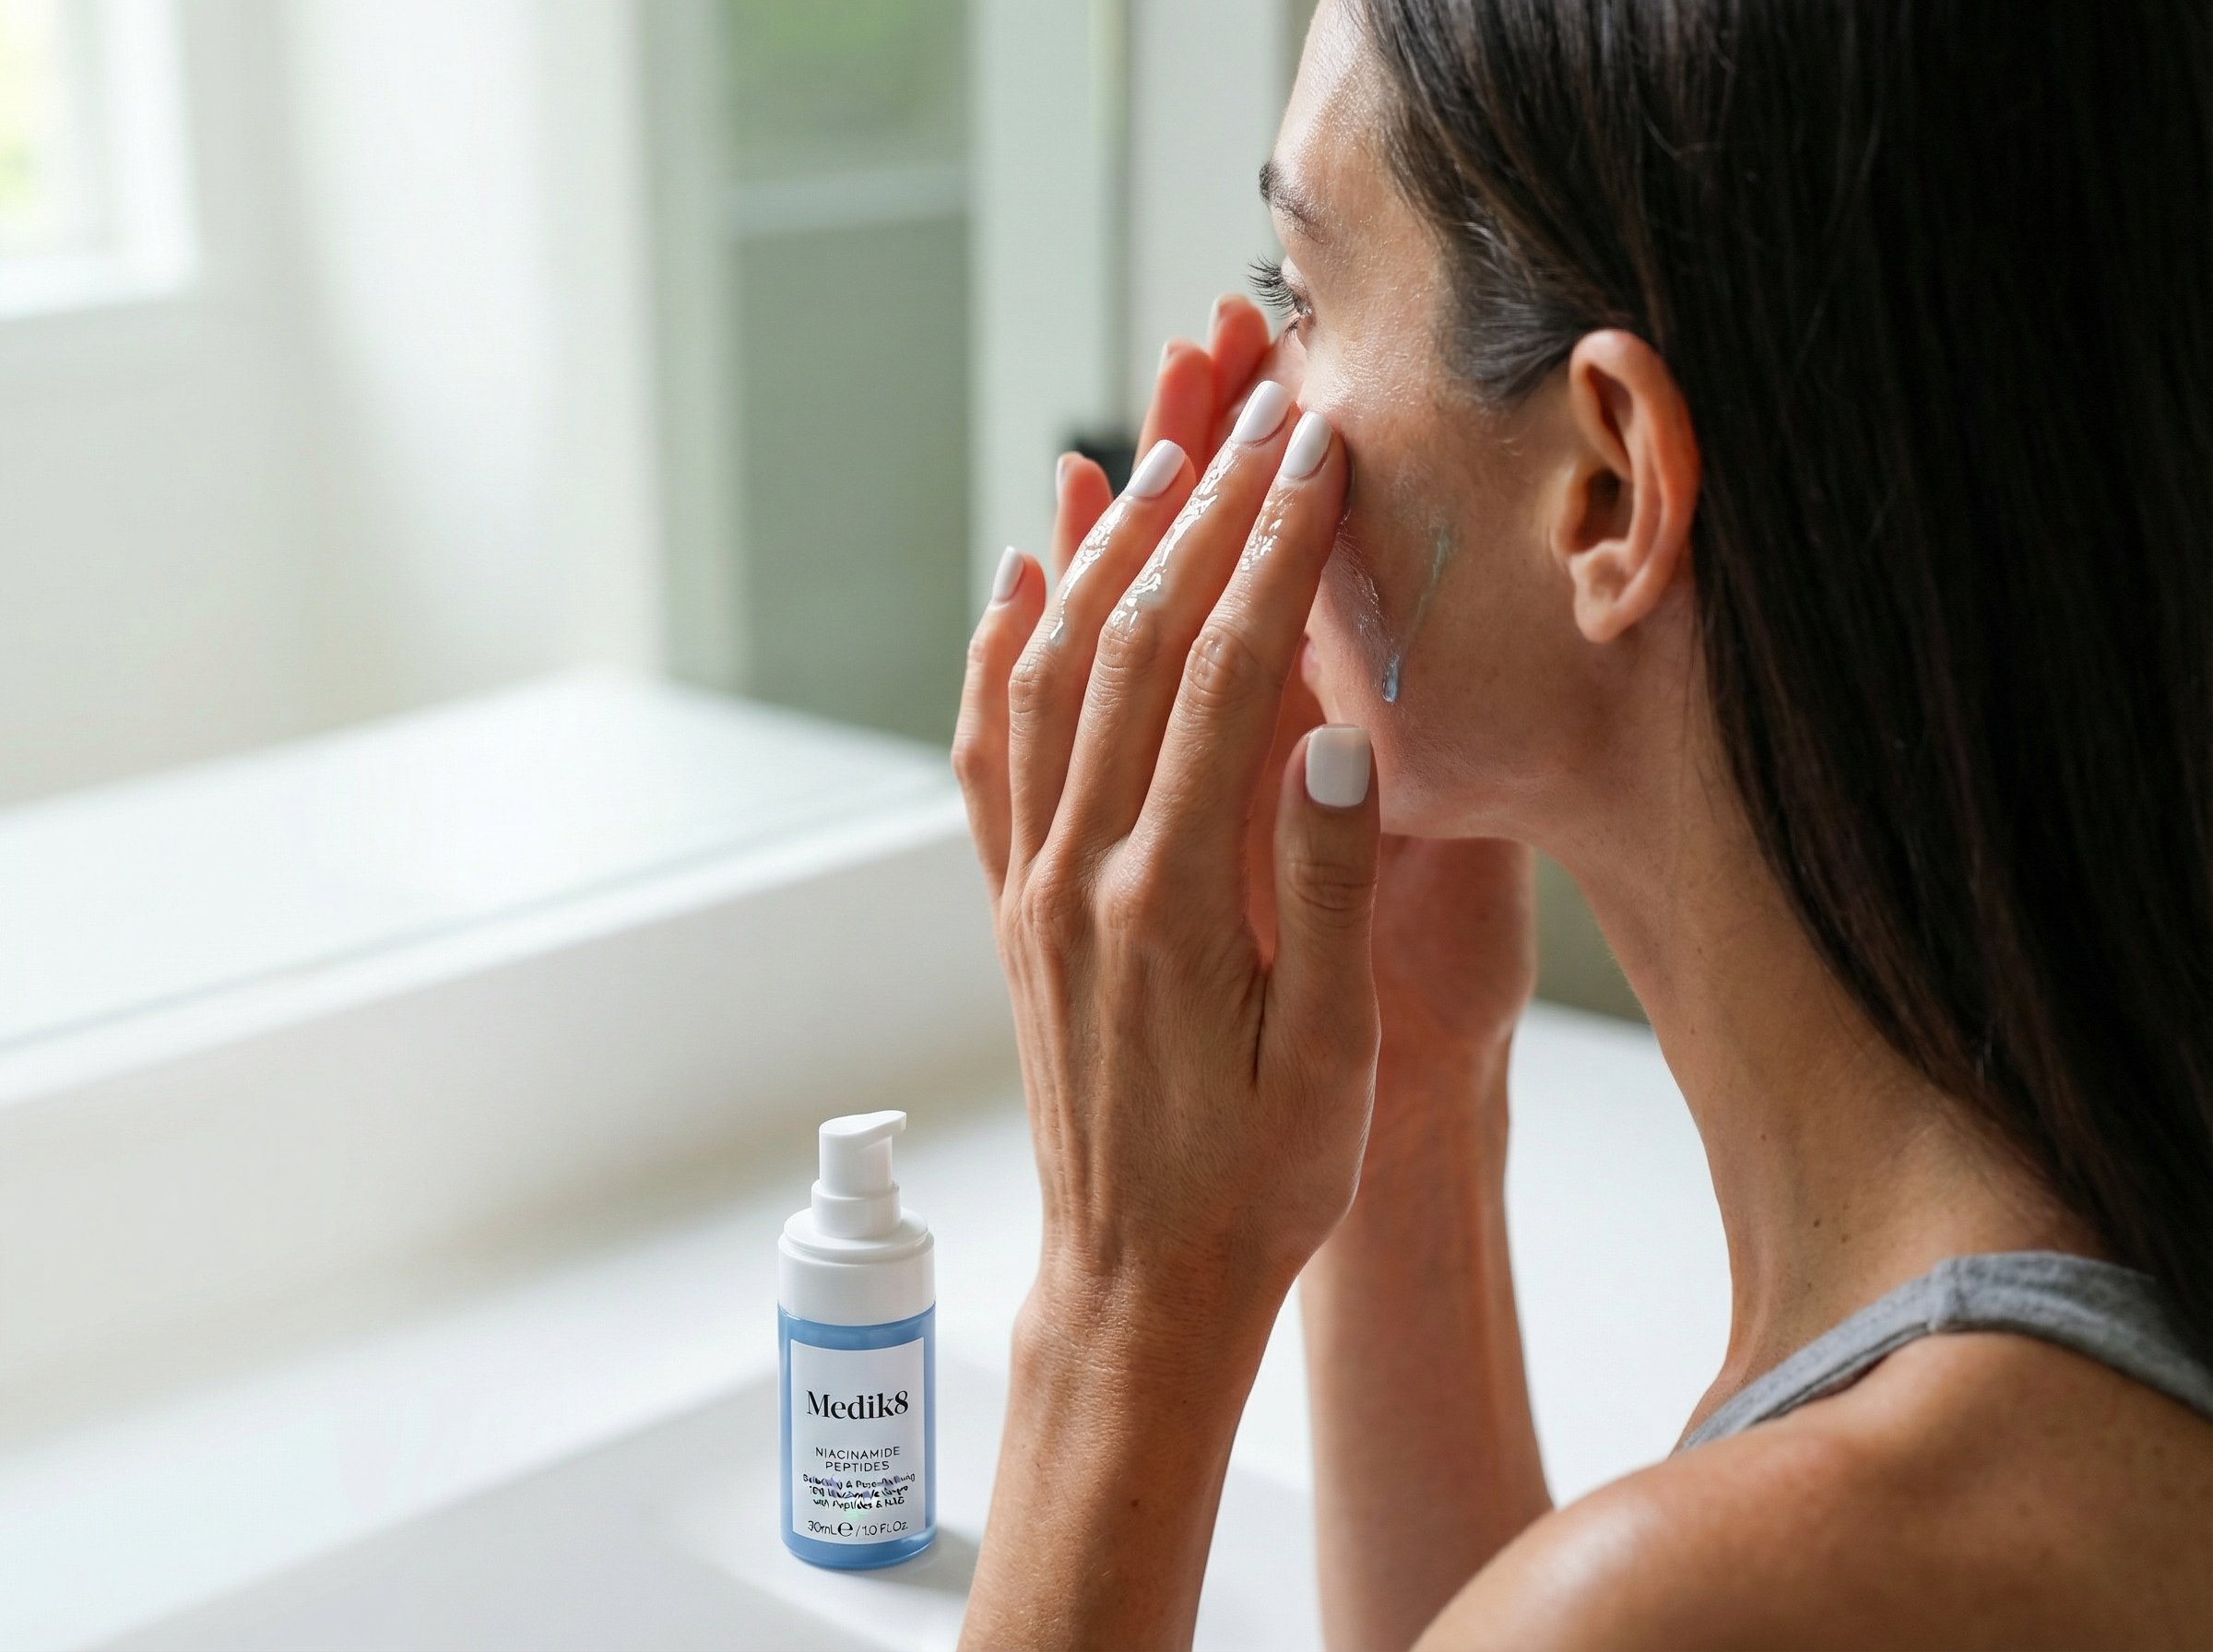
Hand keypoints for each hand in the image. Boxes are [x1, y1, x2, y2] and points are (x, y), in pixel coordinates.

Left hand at [1058, 300, 1538, 1181]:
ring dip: (1101, 555)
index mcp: (1172, 902)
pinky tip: (1021, 582)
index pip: (1224, 677)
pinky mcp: (1013, 907)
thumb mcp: (1330, 1059)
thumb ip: (1328, 896)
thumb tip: (1333, 740)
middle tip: (1252, 407)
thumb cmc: (1260, 1180)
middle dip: (1198, 512)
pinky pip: (988, 752)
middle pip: (1133, 646)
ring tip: (1155, 454)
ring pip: (1050, 677)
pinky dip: (1000, 651)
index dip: (1270, 550)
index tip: (1313, 447)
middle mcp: (1082, 873)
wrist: (1143, 1279)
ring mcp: (1033, 885)